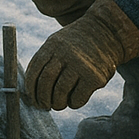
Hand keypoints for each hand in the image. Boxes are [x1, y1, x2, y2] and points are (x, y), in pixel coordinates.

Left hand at [24, 0, 138, 109]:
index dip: (31, 88)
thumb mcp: (58, 43)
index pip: (34, 71)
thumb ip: (45, 60)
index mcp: (52, 45)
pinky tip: (73, 100)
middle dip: (42, 98)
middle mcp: (65, 54)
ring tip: (58, 104)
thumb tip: (32, 88)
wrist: (107, 33)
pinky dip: (73, 103)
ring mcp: (80, 65)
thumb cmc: (77, 43)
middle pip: (45, 82)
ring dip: (57, 103)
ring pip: (60, 93)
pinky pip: (78, 98)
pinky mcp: (95, 77)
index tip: (33, 98)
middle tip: (44, 105)